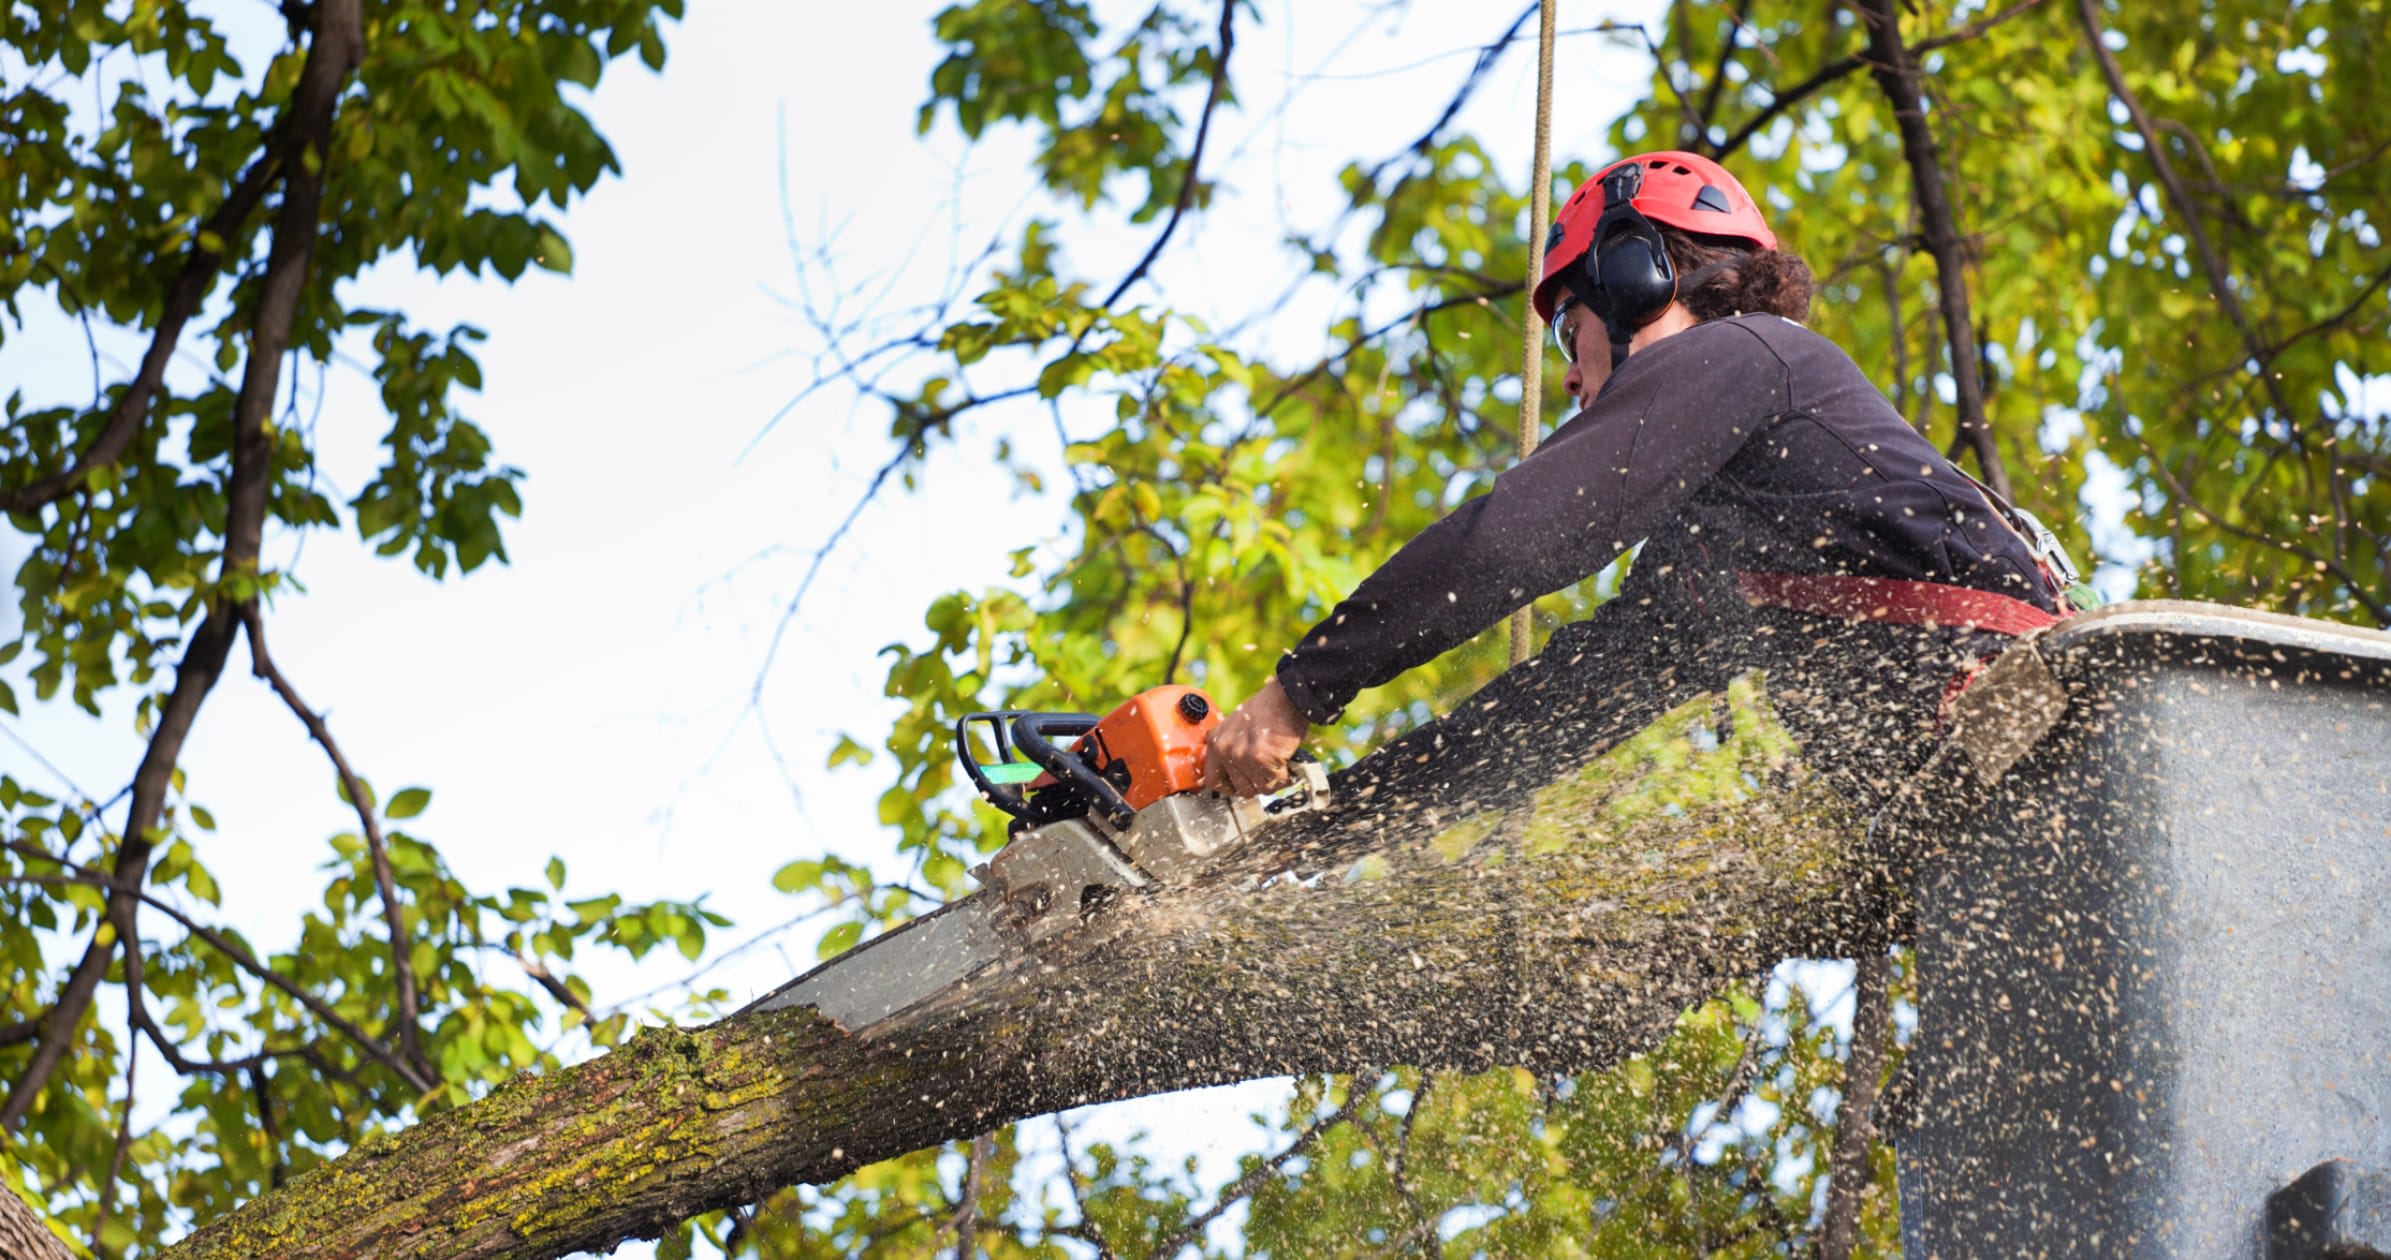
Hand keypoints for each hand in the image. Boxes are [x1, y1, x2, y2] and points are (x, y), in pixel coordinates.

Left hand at [1202, 676, 1309, 796]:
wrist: (1286, 696)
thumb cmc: (1267, 710)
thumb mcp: (1236, 727)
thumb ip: (1231, 749)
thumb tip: (1236, 775)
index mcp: (1215, 741)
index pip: (1212, 781)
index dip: (1230, 787)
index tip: (1243, 785)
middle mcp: (1224, 748)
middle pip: (1241, 789)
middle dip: (1258, 784)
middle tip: (1268, 771)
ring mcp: (1241, 754)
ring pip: (1260, 788)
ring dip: (1273, 779)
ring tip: (1278, 761)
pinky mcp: (1260, 756)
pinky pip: (1275, 781)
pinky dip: (1284, 775)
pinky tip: (1285, 758)